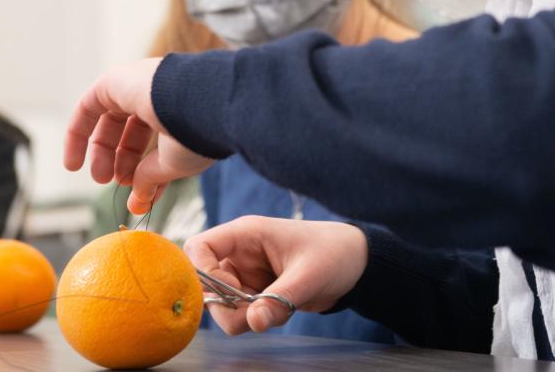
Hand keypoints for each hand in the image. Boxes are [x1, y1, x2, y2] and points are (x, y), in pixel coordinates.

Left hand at [63, 58, 214, 213]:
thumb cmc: (195, 133)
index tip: (141, 192)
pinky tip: (74, 164)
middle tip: (117, 183)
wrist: (201, 101)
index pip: (155, 139)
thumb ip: (152, 179)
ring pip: (109, 119)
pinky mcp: (115, 80)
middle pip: (130, 128)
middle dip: (121, 160)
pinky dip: (77, 135)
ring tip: (101, 178)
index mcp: (177, 109)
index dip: (144, 168)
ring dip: (102, 152)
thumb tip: (138, 201)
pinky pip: (89, 106)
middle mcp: (157, 91)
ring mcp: (136, 82)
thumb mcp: (174, 164)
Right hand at [185, 216, 367, 334]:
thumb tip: (253, 322)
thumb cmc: (333, 254)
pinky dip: (258, 319)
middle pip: (206, 284)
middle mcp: (240, 253)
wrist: (354, 264)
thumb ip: (279, 299)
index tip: (228, 294)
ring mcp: (246, 274)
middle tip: (258, 312)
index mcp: (246, 234)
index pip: (200, 247)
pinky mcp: (255, 293)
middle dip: (227, 306)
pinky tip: (283, 309)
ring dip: (245, 316)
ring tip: (280, 307)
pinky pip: (242, 314)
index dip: (201, 273)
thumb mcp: (309, 275)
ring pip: (222, 305)